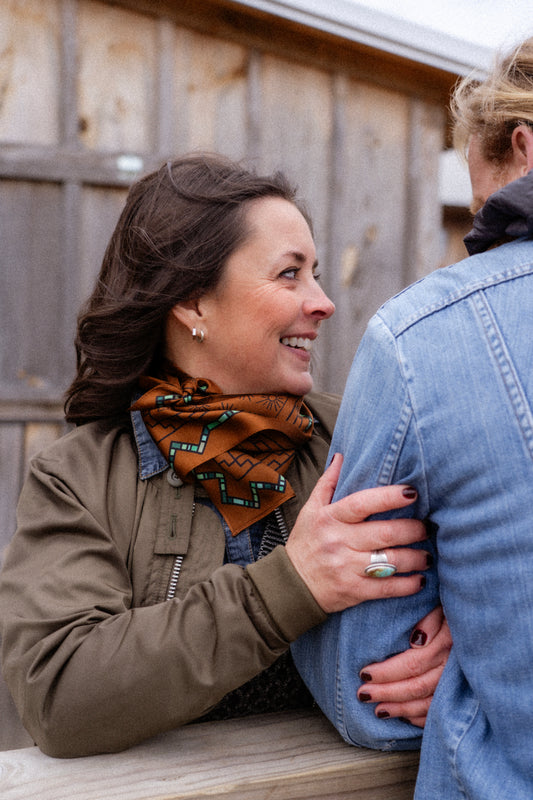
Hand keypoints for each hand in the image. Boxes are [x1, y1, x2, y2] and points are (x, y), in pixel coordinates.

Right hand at [285, 454, 428, 612]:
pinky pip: (387, 588)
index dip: (389, 497)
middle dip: (413, 529)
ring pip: (391, 561)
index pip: (362, 503)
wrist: (291, 585)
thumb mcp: (310, 510)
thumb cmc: (305, 543)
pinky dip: (408, 585)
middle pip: (385, 533)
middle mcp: (339, 541)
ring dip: (416, 558)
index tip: (411, 492)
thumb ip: (328, 483)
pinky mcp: (353, 591)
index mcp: (330, 518)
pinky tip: (419, 580)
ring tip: (427, 555)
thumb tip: (342, 456)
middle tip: (427, 527)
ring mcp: (347, 567)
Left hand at [357, 605, 451, 726]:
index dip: (387, 671)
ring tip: (379, 711)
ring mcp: (459, 684)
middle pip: (417, 686)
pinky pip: (440, 711)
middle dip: (388, 692)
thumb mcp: (442, 607)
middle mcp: (452, 667)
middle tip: (363, 694)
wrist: (478, 624)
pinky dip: (421, 717)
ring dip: (401, 709)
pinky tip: (404, 717)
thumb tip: (416, 639)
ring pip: (427, 703)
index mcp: (446, 644)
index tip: (364, 673)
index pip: (413, 664)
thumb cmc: (452, 611)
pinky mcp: (462, 695)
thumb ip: (431, 620)